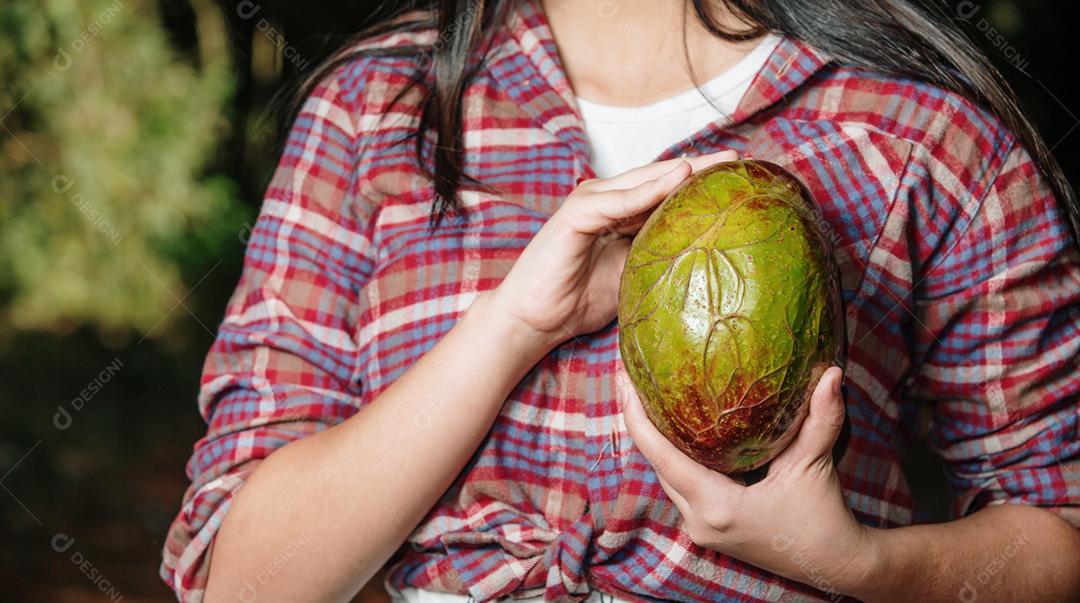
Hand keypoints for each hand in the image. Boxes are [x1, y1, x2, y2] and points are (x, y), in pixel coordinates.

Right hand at [490, 151, 738, 349]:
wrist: (536, 318)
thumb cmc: (579, 300)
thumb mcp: (633, 276)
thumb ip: (660, 256)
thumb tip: (704, 257)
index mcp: (621, 213)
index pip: (666, 191)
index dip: (701, 184)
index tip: (741, 180)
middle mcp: (607, 199)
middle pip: (660, 178)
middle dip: (701, 168)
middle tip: (741, 161)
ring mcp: (591, 201)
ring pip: (644, 181)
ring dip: (683, 171)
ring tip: (720, 164)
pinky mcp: (577, 212)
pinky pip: (619, 200)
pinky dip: (649, 190)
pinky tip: (680, 177)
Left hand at [620, 367, 875, 596]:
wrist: (832, 564)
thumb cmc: (823, 519)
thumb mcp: (816, 465)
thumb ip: (821, 419)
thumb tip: (831, 373)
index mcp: (717, 507)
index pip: (661, 456)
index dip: (637, 417)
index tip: (623, 381)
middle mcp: (699, 520)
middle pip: (656, 463)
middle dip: (640, 420)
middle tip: (630, 376)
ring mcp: (700, 527)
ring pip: (666, 474)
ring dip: (655, 438)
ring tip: (643, 393)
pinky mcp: (706, 526)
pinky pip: (680, 483)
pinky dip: (675, 455)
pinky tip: (672, 424)